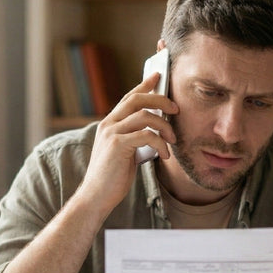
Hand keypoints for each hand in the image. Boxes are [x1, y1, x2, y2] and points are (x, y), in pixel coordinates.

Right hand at [76, 73, 177, 213]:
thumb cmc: (112, 177)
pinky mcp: (118, 145)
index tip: (158, 76)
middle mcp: (108, 124)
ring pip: (144, 115)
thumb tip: (155, 129)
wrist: (96, 196)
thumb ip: (133, 137)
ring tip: (173, 139)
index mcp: (109, 124)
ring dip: (164, 125)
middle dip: (160, 100)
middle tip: (176, 108)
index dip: (144, 85)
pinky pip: (147, 135)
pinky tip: (166, 155)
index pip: (129, 97)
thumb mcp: (123, 152)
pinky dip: (161, 143)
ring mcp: (111, 133)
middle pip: (137, 99)